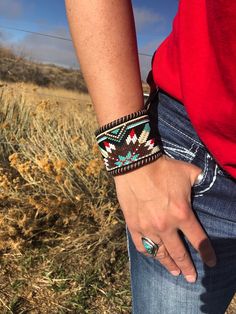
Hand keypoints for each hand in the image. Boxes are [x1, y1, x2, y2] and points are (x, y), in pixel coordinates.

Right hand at [114, 154, 216, 282]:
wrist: (135, 164)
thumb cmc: (163, 168)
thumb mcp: (189, 172)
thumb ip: (201, 180)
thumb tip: (207, 182)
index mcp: (182, 214)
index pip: (199, 241)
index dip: (207, 254)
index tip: (211, 263)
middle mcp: (165, 226)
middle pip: (179, 253)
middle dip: (187, 267)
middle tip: (190, 278)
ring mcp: (147, 228)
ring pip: (160, 253)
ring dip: (168, 264)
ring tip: (173, 271)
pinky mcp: (133, 225)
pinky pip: (141, 245)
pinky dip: (148, 252)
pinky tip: (152, 254)